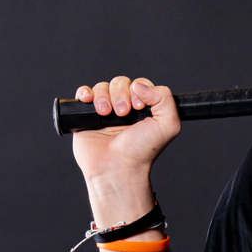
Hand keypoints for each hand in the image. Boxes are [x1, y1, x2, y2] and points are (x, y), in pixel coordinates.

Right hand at [70, 76, 180, 190]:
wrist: (117, 168)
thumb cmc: (142, 152)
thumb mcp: (168, 125)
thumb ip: (165, 98)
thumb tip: (139, 85)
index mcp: (143, 109)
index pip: (139, 84)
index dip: (139, 90)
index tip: (138, 107)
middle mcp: (124, 109)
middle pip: (120, 82)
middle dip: (121, 94)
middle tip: (123, 114)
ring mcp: (105, 112)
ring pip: (102, 87)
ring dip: (104, 96)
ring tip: (106, 114)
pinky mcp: (87, 117)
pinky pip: (83, 94)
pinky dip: (85, 93)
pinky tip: (89, 101)